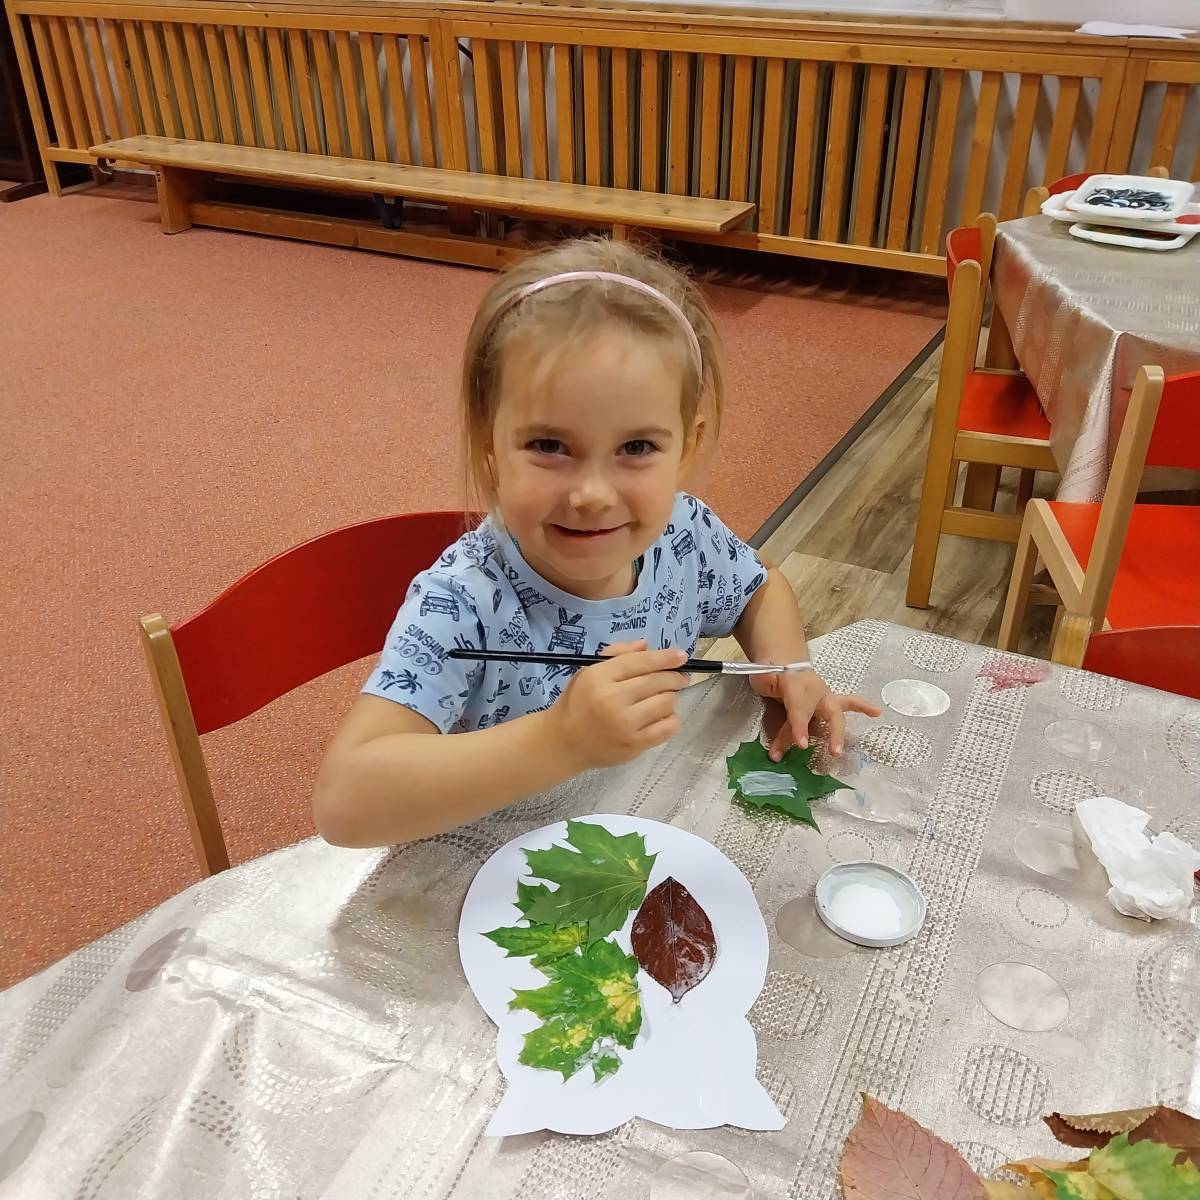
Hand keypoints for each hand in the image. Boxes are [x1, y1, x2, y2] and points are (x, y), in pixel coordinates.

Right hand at [549, 640, 689, 770]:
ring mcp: (625, 724)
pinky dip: (671, 719)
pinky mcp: (634, 745)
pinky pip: (668, 727)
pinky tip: (662, 716)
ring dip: (670, 697)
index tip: (681, 656)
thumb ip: (617, 654)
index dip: (665, 657)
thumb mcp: (588, 671)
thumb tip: (647, 646)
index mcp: (598, 677)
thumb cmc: (577, 703)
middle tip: (680, 677)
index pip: (640, 662)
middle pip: (657, 681)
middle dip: (674, 676)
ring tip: (663, 698)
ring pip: (666, 702)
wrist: (564, 743)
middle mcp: (612, 699)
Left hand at [750, 671, 880, 759]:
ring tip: (852, 746)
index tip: (801, 745)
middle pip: (827, 713)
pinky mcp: (827, 703)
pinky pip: (848, 704)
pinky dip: (863, 707)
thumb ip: (765, 679)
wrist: (781, 663)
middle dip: (832, 733)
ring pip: (840, 710)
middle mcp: (815, 691)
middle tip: (833, 752)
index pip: (800, 709)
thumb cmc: (773, 674)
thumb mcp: (763, 676)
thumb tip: (764, 678)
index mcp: (797, 685)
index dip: (799, 727)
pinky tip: (876, 713)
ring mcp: (823, 697)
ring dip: (844, 730)